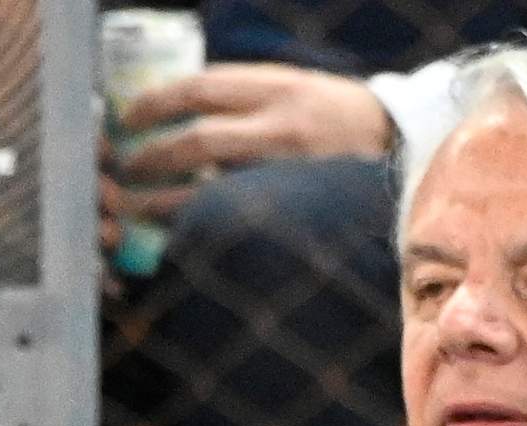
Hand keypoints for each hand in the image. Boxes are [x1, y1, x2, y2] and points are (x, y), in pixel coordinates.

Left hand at [113, 64, 393, 211]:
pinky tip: (175, 236)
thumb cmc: (336, 121)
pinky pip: (236, 222)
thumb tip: (180, 111)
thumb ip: (245, 99)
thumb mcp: (294, 90)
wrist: (403, 151)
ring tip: (135, 208)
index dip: (154, 103)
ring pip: (212, 190)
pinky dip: (201, 228)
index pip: (200, 87)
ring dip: (165, 203)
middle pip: (198, 141)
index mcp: (278, 88)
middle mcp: (283, 126)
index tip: (126, 119)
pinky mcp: (298, 212)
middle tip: (123, 170)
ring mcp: (292, 174)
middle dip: (151, 157)